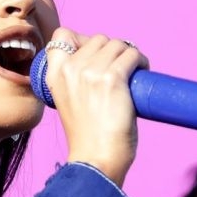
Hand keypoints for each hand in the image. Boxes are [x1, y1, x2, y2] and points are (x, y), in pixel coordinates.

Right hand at [42, 28, 146, 187]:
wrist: (95, 160)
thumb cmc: (87, 137)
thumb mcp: (68, 102)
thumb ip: (75, 80)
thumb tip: (100, 60)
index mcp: (53, 74)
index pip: (62, 36)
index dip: (82, 40)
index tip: (96, 57)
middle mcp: (70, 69)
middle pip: (97, 39)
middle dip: (112, 50)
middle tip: (122, 68)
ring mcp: (90, 72)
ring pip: (117, 44)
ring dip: (129, 54)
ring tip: (134, 71)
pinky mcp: (112, 78)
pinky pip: (132, 55)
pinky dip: (141, 60)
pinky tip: (143, 70)